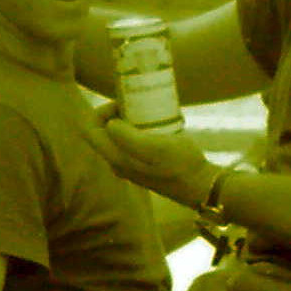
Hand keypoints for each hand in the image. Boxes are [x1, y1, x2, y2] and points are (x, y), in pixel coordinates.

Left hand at [87, 99, 219, 206]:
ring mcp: (129, 165)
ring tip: (146, 111)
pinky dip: (138, 129)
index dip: (100, 112)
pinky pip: (130, 142)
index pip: (89, 130)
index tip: (123, 104)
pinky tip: (156, 124)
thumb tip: (110, 124)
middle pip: (101, 132)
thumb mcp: (155, 147)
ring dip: (127, 120)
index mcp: (116, 158)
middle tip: (135, 104)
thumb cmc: (180, 164)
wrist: (200, 186)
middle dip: (113, 114)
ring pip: (116, 136)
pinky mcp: (142, 165)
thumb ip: (127, 137)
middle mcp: (117, 163)